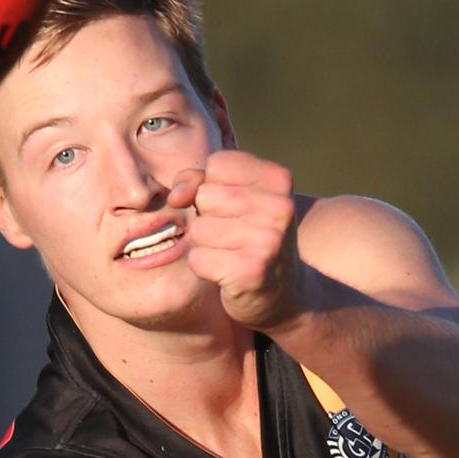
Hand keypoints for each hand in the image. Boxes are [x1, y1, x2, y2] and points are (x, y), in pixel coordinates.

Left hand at [168, 151, 305, 329]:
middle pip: (205, 196)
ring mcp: (268, 240)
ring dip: (206, 246)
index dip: (213, 186)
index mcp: (278, 179)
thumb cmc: (248, 237)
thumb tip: (175, 197)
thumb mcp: (231, 197)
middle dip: (209, 217)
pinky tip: (229, 273)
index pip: (217, 164)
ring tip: (233, 254)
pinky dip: (205, 269)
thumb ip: (198, 180)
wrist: (283, 294)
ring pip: (199, 229)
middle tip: (235, 235)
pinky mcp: (251, 271)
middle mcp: (279, 206)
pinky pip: (198, 259)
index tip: (234, 208)